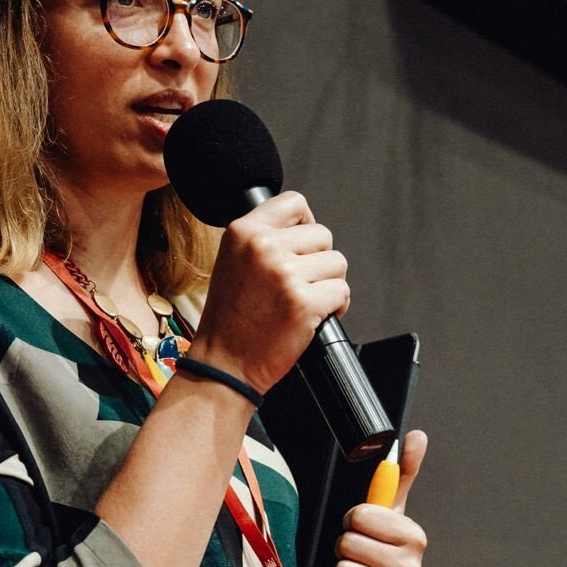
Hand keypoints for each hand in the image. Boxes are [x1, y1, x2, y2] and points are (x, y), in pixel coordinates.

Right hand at [192, 191, 350, 394]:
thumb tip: (305, 228)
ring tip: (304, 300)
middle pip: (323, 235)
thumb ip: (264, 238)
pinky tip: (313, 317)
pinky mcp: (304, 302)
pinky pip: (342, 291)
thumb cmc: (230, 318)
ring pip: (337, 263)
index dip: (306, 224)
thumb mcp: (233, 260)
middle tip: (298, 284)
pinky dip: (336, 307)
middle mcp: (263, 247)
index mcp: (243, 231)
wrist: (224, 363)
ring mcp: (284, 274)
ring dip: (328, 284)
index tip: (303, 244)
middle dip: (318, 261)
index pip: (294, 202)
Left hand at [331, 430, 427, 566]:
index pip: (361, 516)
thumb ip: (400, 473)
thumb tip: (417, 436)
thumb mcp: (389, 513)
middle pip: (349, 544)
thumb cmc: (378, 552)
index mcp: (413, 537)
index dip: (353, 521)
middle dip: (345, 549)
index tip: (361, 528)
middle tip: (357, 555)